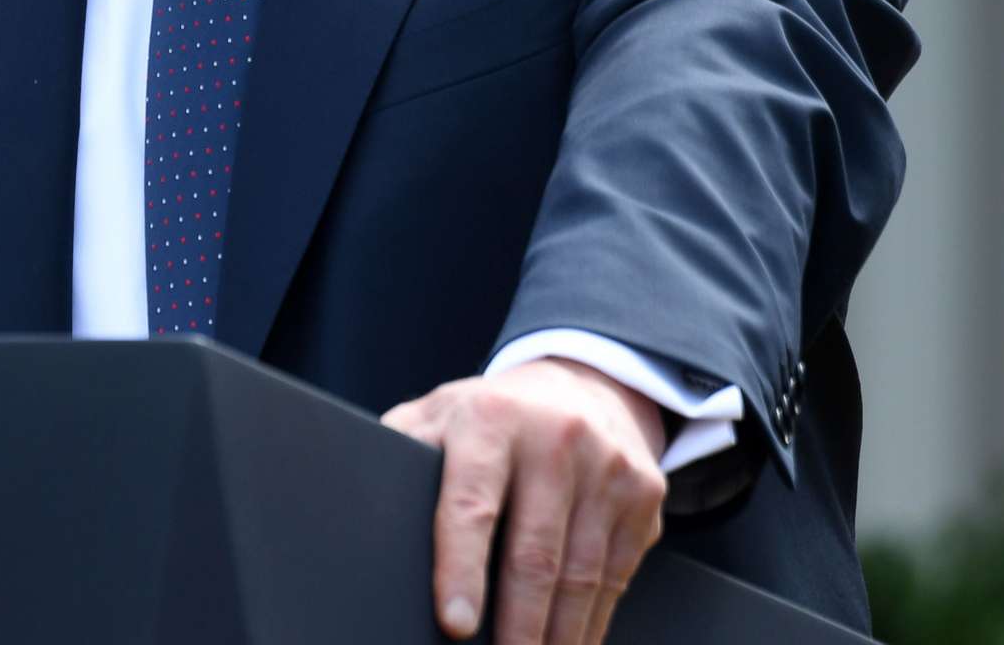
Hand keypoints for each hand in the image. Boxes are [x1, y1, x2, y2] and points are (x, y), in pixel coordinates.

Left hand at [382, 356, 666, 644]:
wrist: (585, 384)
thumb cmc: (492, 418)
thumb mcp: (438, 416)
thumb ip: (401, 456)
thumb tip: (359, 516)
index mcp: (489, 419)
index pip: (471, 503)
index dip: (460, 569)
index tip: (455, 623)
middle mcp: (556, 437)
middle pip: (535, 554)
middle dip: (517, 627)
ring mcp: (608, 466)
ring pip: (582, 576)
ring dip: (557, 636)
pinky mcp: (644, 495)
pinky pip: (616, 576)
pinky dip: (592, 623)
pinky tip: (570, 643)